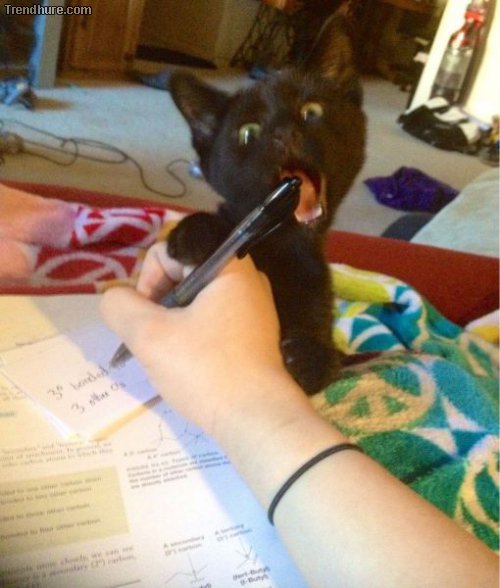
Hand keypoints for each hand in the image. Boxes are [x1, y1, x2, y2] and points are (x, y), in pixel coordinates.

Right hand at [100, 243, 291, 439]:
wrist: (256, 420)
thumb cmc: (206, 370)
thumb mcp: (149, 336)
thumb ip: (120, 306)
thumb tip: (116, 297)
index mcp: (229, 267)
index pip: (171, 248)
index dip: (148, 277)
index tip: (147, 314)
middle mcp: (246, 279)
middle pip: (183, 270)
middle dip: (158, 299)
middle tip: (153, 335)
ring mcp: (252, 307)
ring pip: (194, 297)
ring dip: (171, 318)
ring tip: (168, 350)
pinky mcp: (251, 332)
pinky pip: (210, 316)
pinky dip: (190, 330)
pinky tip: (186, 358)